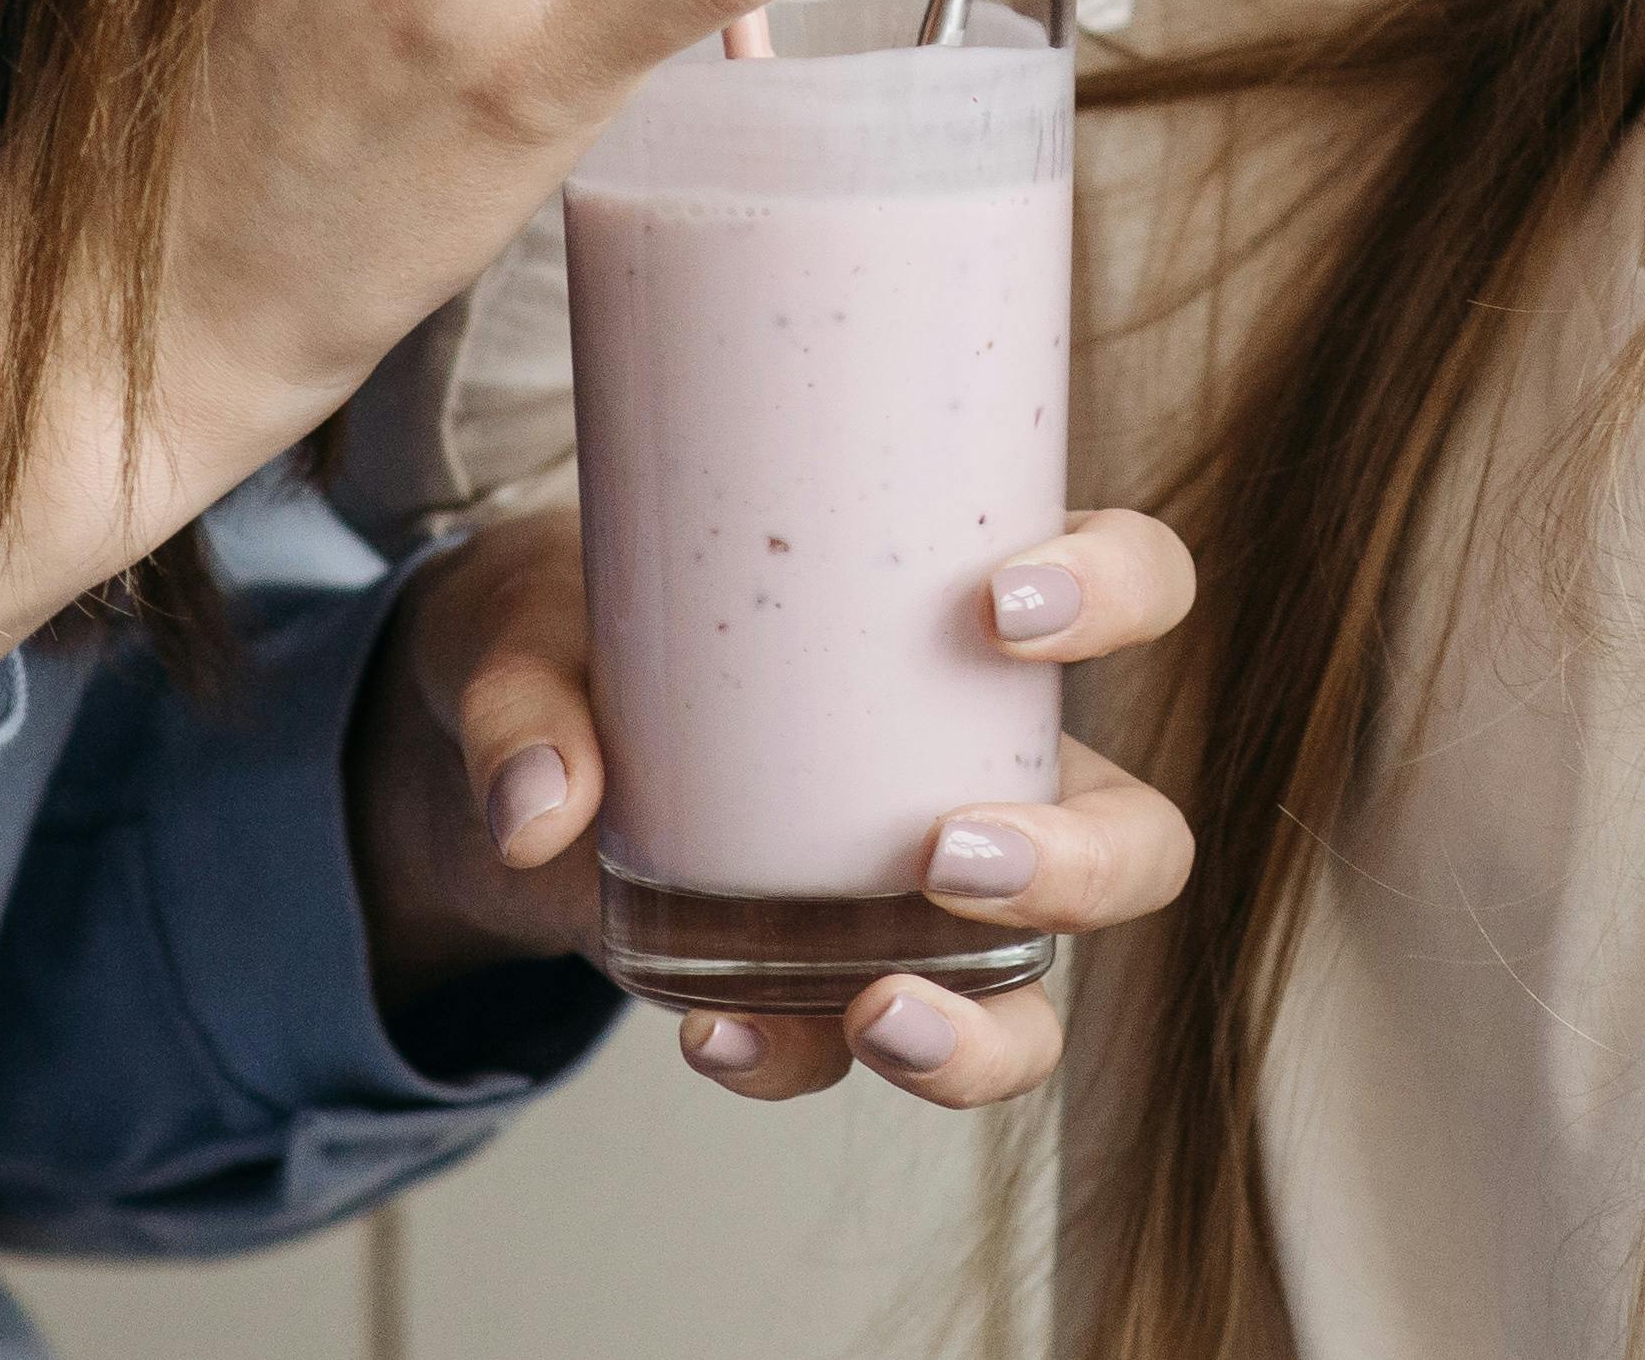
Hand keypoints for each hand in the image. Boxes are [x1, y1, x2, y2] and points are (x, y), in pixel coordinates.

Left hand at [350, 504, 1195, 1110]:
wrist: (508, 732)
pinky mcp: (821, 980)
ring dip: (986, 1036)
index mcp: (963, 614)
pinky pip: (852, 1050)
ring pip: (1037, 997)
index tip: (1001, 607)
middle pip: (1136, 837)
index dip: (1118, 593)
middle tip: (946, 851)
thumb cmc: (575, 620)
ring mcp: (914, 895)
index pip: (1135, 584)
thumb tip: (540, 807)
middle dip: (1081, 864)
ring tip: (878, 1014)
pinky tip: (714, 1037)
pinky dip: (795, 1060)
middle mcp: (978, 763)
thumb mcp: (535, 620)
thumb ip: (525, 699)